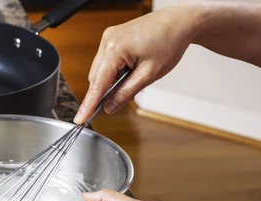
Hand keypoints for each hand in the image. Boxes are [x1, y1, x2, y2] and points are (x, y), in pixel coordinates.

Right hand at [73, 1, 203, 123]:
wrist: (180, 22)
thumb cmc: (169, 42)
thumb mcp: (149, 74)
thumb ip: (126, 92)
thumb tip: (110, 106)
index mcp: (115, 49)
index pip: (97, 84)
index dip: (89, 104)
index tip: (80, 118)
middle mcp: (108, 41)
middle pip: (96, 77)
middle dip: (106, 92)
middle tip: (123, 99)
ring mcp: (109, 37)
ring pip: (101, 70)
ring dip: (111, 81)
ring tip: (135, 78)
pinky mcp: (113, 37)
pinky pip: (106, 61)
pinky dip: (115, 71)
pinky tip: (130, 71)